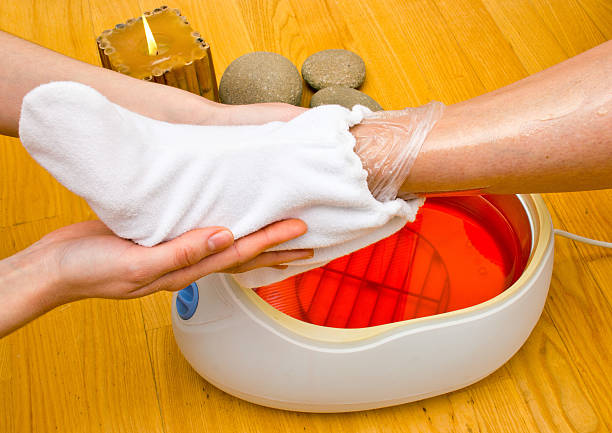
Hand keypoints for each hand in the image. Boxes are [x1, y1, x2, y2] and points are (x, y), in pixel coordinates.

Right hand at [0, 219, 310, 335]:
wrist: (57, 266)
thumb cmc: (91, 269)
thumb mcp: (134, 264)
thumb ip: (180, 253)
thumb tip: (223, 238)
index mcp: (184, 269)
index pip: (238, 254)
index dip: (271, 242)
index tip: (300, 231)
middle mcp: (187, 261)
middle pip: (241, 253)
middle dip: (276, 245)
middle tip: (307, 235)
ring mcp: (176, 249)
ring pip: (226, 241)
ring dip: (256, 235)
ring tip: (280, 228)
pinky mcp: (162, 234)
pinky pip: (203, 228)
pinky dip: (226, 224)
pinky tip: (232, 217)